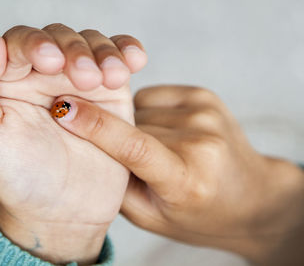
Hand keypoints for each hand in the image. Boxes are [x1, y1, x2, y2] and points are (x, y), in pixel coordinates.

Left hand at [0, 24, 146, 263]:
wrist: (63, 210)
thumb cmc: (19, 177)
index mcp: (9, 77)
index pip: (20, 41)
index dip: (35, 43)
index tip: (50, 63)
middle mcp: (44, 74)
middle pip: (60, 36)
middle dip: (74, 50)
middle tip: (84, 80)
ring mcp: (79, 81)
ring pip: (93, 44)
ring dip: (104, 53)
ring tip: (110, 80)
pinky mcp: (110, 93)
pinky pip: (120, 61)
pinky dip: (127, 52)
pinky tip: (134, 59)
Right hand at [53, 85, 303, 265]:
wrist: (249, 196)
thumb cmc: (196, 214)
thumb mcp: (151, 216)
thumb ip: (118, 183)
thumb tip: (88, 142)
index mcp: (185, 179)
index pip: (134, 147)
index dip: (96, 126)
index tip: (63, 109)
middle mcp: (200, 142)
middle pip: (132, 126)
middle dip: (117, 137)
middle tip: (131, 160)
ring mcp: (204, 114)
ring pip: (139, 110)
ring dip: (135, 126)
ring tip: (158, 148)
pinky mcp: (203, 95)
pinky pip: (152, 96)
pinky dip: (148, 112)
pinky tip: (165, 132)